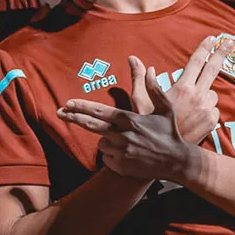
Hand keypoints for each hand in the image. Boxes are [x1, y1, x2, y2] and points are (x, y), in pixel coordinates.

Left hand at [59, 52, 216, 180]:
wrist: (175, 162)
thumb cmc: (169, 133)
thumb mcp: (166, 108)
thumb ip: (154, 88)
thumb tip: (150, 68)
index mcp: (131, 120)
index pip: (100, 112)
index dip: (82, 107)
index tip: (68, 103)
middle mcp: (123, 136)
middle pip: (92, 126)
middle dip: (73, 118)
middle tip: (59, 113)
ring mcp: (121, 153)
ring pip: (101, 143)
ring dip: (106, 139)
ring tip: (123, 140)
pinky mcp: (120, 166)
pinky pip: (106, 158)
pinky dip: (111, 154)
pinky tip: (125, 152)